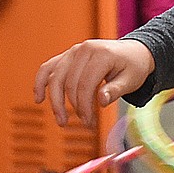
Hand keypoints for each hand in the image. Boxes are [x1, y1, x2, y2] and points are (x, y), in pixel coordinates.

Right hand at [34, 38, 154, 126]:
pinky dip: (40, 82)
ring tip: (61, 121)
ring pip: (55, 77)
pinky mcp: (68, 56)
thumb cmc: (134, 66)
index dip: (84, 105)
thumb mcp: (131, 80)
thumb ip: (116, 90)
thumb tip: (101, 101)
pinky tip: (39, 99)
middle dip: (74, 106)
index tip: (89, 122)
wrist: (135, 52)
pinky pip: (49, 67)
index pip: (85, 84)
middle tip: (84, 123)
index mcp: (102, 54)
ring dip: (55, 100)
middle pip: (69, 82)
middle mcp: (84, 49)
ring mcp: (74, 51)